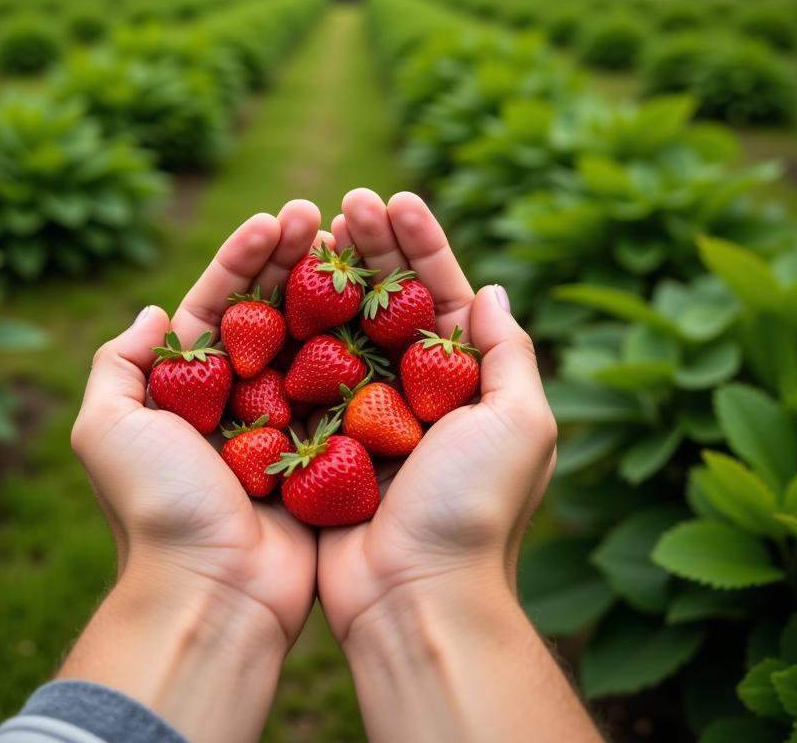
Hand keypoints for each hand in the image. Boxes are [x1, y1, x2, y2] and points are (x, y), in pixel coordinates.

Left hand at [62, 200, 322, 742]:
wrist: (215, 590)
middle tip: (318, 213)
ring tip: (347, 238)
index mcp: (185, 387)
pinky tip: (378, 300)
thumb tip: (153, 312)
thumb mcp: (107, 427)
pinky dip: (357, 342)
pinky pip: (343, 383)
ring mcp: (283, 420)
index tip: (273, 219)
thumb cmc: (159, 506)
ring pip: (309, 337)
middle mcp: (236, 397)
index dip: (243, 258)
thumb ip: (118, 364)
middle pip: (267, 310)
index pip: (218, 303)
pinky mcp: (324, 445)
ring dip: (326, 287)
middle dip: (289, 258)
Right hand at [317, 188, 556, 638]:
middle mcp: (416, 389)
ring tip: (311, 226)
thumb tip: (493, 289)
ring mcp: (365, 409)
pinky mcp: (321, 434)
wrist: (412, 597)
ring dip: (330, 273)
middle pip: (390, 299)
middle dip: (373, 247)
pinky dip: (292, 326)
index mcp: (467, 381)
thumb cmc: (472, 509)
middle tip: (347, 201)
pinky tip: (277, 286)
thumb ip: (509, 354)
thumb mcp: (520, 424)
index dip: (422, 244)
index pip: (444, 293)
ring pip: (343, 324)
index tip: (397, 199)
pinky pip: (304, 369)